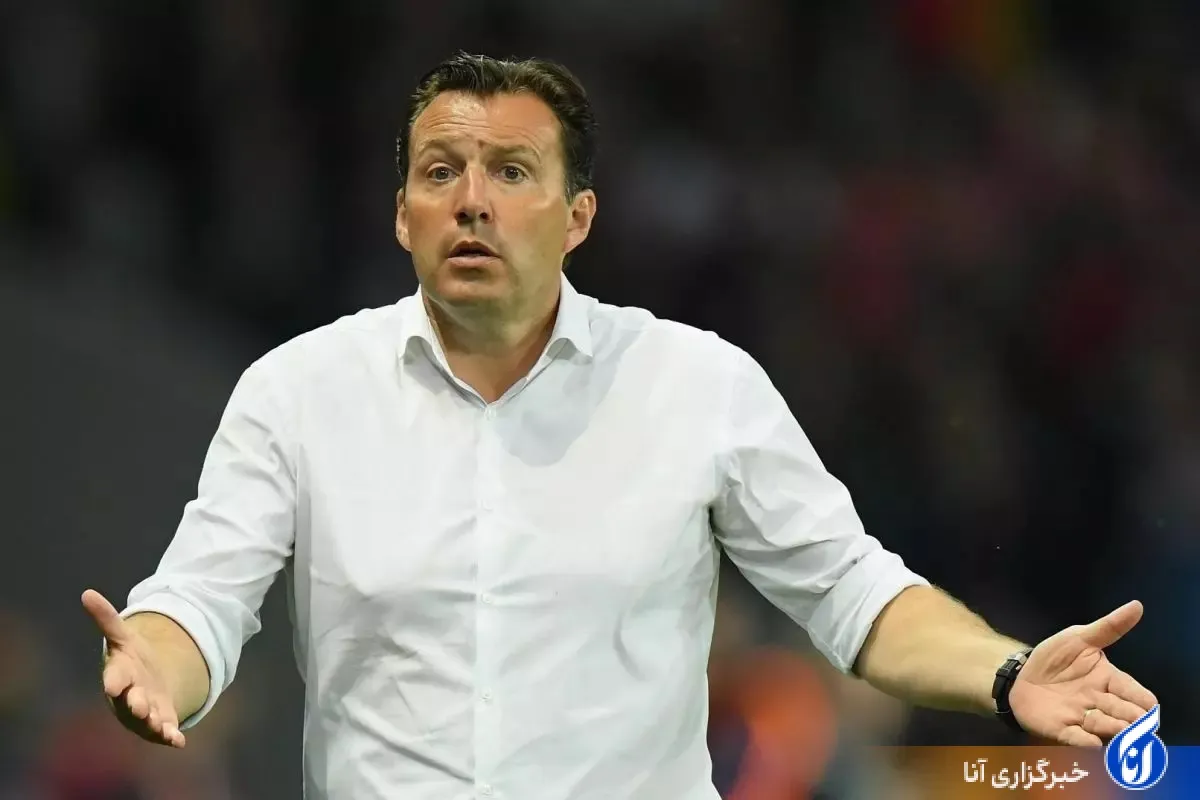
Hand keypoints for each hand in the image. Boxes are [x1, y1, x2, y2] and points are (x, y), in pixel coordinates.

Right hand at [82, 589, 186, 747]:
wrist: (145, 684)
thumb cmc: (131, 660)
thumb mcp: (123, 637)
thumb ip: (107, 618)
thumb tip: (87, 593)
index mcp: (120, 675)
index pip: (115, 677)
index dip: (114, 681)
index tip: (113, 685)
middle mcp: (130, 696)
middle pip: (131, 701)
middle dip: (136, 704)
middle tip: (140, 706)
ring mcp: (146, 711)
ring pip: (148, 720)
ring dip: (154, 723)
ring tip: (162, 725)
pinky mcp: (161, 721)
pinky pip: (165, 731)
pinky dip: (171, 736)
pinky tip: (179, 741)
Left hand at [1008, 600, 1157, 746]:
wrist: (1018, 674)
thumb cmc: (1053, 659)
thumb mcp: (1079, 638)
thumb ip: (1108, 627)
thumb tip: (1137, 605)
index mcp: (1108, 680)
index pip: (1135, 694)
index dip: (1142, 701)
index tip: (1146, 704)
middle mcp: (1100, 703)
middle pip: (1126, 715)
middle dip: (1131, 719)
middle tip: (1131, 719)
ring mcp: (1082, 718)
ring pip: (1106, 728)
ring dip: (1112, 728)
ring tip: (1114, 725)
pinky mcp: (1062, 730)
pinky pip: (1078, 740)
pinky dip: (1085, 742)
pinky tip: (1090, 741)